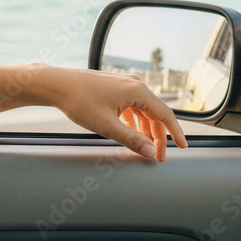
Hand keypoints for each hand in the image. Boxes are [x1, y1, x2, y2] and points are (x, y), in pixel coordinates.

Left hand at [42, 67, 187, 160]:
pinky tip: (131, 132)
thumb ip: (131, 139)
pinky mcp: (116, 87)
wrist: (57, 84)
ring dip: (146, 130)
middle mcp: (135, 84)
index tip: (183, 147)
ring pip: (144, 111)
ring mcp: (125, 84)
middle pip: (156, 114)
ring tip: (145, 147)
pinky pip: (133, 106)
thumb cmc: (79, 101)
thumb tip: (149, 151)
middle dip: (159, 136)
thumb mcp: (107, 126)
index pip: (165, 115)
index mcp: (138, 91)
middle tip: (158, 156)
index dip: (176, 133)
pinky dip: (135, 121)